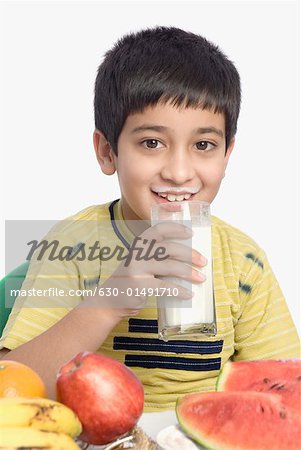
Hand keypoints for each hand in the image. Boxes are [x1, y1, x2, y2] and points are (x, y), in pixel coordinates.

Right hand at [90, 222, 206, 320]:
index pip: (158, 229)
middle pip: (169, 248)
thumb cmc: (133, 279)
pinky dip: (179, 290)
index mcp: (139, 244)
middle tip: (203, 261)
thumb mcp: (141, 261)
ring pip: (170, 266)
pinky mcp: (139, 286)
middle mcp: (137, 253)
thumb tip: (189, 254)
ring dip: (189, 272)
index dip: (176, 228)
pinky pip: (165, 286)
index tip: (191, 232)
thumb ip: (157, 255)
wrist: (110, 300)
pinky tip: (189, 294)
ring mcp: (136, 269)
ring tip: (201, 278)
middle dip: (190, 254)